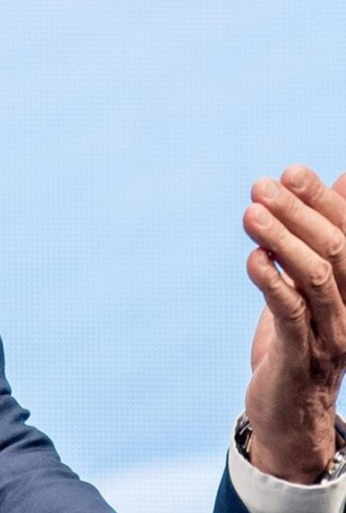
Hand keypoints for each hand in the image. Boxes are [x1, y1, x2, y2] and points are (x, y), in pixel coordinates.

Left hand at [242, 165, 345, 482]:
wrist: (291, 415)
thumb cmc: (301, 340)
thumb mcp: (315, 285)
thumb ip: (325, 236)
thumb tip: (342, 178)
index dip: (322, 200)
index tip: (291, 172)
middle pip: (336, 248)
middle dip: (299, 212)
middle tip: (261, 186)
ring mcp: (332, 332)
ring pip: (315, 277)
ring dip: (281, 240)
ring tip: (250, 213)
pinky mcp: (301, 355)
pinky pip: (291, 312)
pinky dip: (272, 281)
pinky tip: (253, 259)